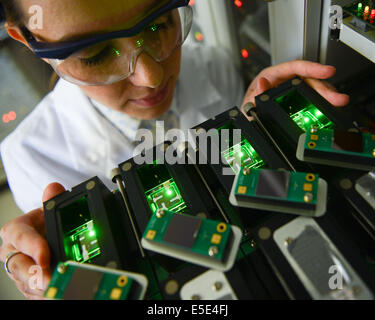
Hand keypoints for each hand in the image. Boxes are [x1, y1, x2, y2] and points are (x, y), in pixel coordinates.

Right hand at [0, 183, 64, 298]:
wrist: (46, 234)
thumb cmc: (46, 222)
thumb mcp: (49, 210)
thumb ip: (52, 199)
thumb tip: (54, 188)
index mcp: (16, 231)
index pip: (19, 237)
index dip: (32, 247)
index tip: (45, 256)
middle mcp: (13, 252)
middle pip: (18, 266)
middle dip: (35, 275)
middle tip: (52, 280)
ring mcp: (20, 270)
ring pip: (26, 283)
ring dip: (42, 288)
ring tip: (58, 289)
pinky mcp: (29, 284)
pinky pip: (34, 293)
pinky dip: (46, 295)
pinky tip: (58, 294)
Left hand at [241, 60, 349, 114]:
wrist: (248, 117)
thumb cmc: (248, 107)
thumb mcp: (248, 103)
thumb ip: (254, 95)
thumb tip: (262, 83)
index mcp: (272, 75)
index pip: (294, 68)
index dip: (312, 68)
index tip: (327, 71)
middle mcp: (284, 79)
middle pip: (308, 80)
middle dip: (325, 88)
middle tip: (338, 98)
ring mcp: (292, 88)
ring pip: (313, 88)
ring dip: (327, 95)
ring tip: (339, 102)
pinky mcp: (297, 98)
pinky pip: (312, 97)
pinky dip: (322, 102)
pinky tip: (330, 106)